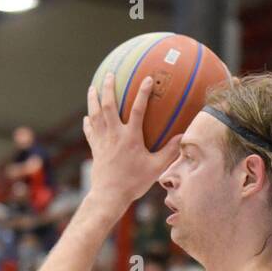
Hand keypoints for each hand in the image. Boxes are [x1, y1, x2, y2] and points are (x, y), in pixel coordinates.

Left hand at [84, 73, 182, 207]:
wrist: (109, 196)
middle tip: (110, 74)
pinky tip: (88, 117)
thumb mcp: (156, 168)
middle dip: (108, 88)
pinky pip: (90, 131)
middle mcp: (114, 135)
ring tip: (92, 88)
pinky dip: (89, 122)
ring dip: (93, 99)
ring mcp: (102, 140)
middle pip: (108, 105)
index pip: (138, 110)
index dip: (143, 93)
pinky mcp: (95, 148)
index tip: (148, 79)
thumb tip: (183, 138)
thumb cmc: (134, 183)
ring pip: (95, 114)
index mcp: (130, 137)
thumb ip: (170, 152)